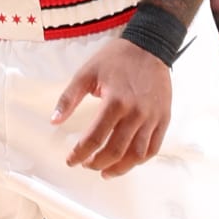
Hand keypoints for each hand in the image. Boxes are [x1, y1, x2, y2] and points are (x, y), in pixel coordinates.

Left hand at [51, 37, 170, 175]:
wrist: (150, 46)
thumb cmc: (117, 58)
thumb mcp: (86, 72)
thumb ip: (69, 98)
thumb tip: (54, 121)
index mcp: (115, 102)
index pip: (94, 138)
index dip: (80, 154)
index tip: (71, 160)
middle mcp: (136, 113)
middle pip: (115, 151)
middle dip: (97, 163)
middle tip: (87, 165)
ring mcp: (152, 118)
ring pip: (136, 155)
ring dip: (119, 168)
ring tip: (105, 172)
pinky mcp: (163, 118)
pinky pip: (153, 147)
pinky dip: (140, 160)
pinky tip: (127, 162)